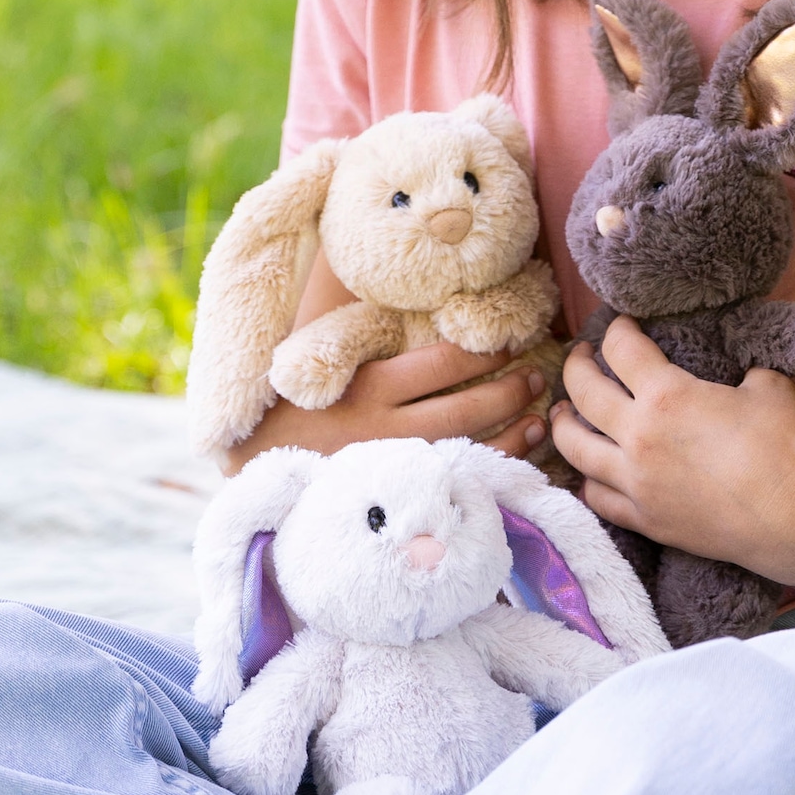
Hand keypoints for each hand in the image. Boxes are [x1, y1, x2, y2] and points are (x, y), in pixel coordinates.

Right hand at [225, 341, 553, 473]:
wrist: (254, 473)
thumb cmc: (290, 408)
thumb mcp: (320, 364)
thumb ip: (363, 340)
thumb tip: (412, 301)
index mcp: (369, 387)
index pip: (443, 363)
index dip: (484, 350)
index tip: (509, 339)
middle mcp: (387, 428)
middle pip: (468, 406)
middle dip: (510, 389)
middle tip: (538, 375)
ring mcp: (396, 467)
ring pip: (471, 447)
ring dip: (513, 430)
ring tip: (539, 413)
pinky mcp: (398, 493)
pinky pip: (457, 481)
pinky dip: (495, 468)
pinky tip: (517, 455)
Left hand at [550, 321, 794, 580]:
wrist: (792, 518)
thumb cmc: (785, 447)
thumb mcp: (769, 386)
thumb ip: (743, 369)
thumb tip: (739, 367)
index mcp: (667, 395)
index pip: (622, 349)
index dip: (618, 329)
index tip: (622, 325)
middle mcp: (638, 436)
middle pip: (583, 391)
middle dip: (577, 366)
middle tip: (582, 357)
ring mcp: (636, 481)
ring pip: (574, 447)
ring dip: (562, 423)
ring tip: (562, 412)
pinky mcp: (644, 518)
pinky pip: (597, 497)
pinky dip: (587, 479)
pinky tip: (588, 469)